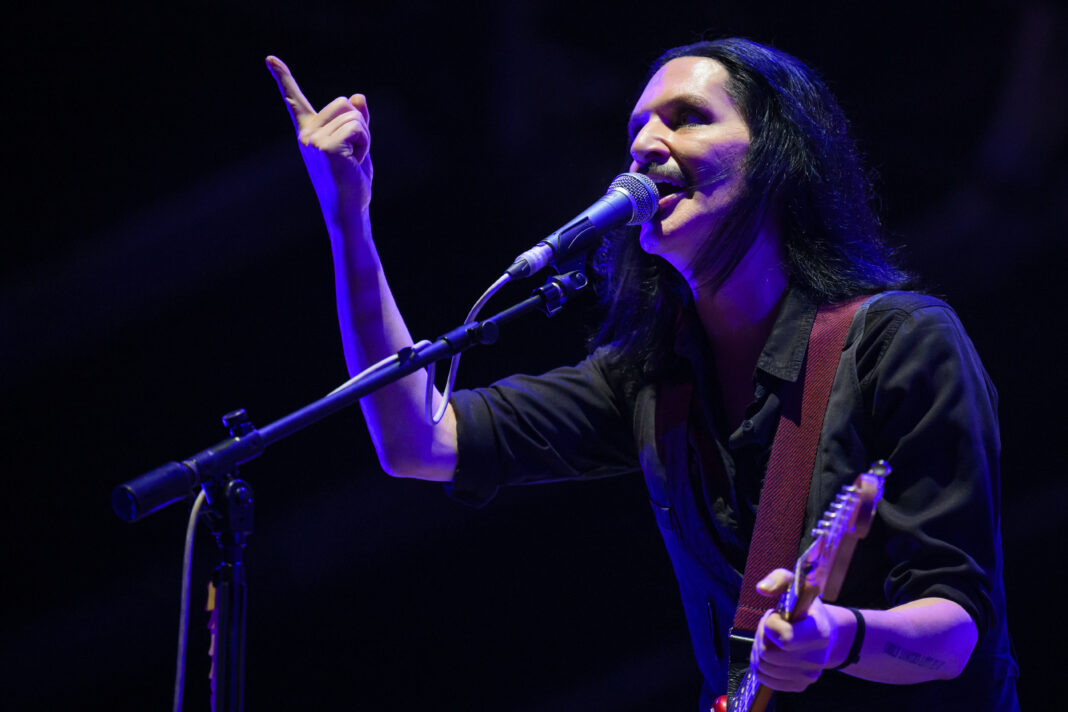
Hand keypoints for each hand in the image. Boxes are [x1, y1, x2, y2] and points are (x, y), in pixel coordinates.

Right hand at [265, 55, 373, 221]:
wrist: (348, 209)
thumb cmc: (351, 181)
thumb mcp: (356, 146)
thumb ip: (356, 121)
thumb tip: (358, 96)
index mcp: (309, 132)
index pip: (295, 101)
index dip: (283, 77)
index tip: (270, 58)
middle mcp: (306, 133)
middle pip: (344, 103)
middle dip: (358, 126)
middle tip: (352, 154)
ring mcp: (313, 140)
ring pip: (355, 116)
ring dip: (364, 138)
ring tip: (353, 160)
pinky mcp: (326, 146)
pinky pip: (358, 127)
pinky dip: (365, 143)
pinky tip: (355, 162)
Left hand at [749, 569, 843, 692]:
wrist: (826, 634)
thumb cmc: (806, 608)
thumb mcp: (797, 585)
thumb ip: (779, 578)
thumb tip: (762, 588)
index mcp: (818, 633)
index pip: (784, 638)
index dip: (770, 625)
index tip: (775, 616)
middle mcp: (816, 658)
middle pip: (768, 653)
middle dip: (762, 636)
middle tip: (771, 626)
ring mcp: (808, 675)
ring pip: (763, 667)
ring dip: (760, 649)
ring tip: (772, 638)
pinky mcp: (799, 685)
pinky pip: (765, 679)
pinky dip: (761, 666)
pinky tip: (771, 652)